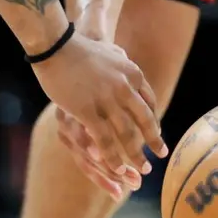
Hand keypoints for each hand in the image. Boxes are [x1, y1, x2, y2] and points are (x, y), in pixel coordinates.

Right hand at [31, 35, 165, 198]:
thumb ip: (123, 62)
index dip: (153, 122)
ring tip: (143, 171)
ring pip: (126, 134)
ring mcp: (106, 99)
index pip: (149, 103)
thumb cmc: (80, 48)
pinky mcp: (86, 110)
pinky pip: (104, 139)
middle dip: (154, 141)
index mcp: (133, 73)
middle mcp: (124, 87)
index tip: (157, 134)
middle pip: (144, 121)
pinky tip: (119, 170)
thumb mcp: (111, 52)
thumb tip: (130, 67)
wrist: (56, 46)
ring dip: (136, 155)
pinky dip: (113, 157)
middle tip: (161, 155)